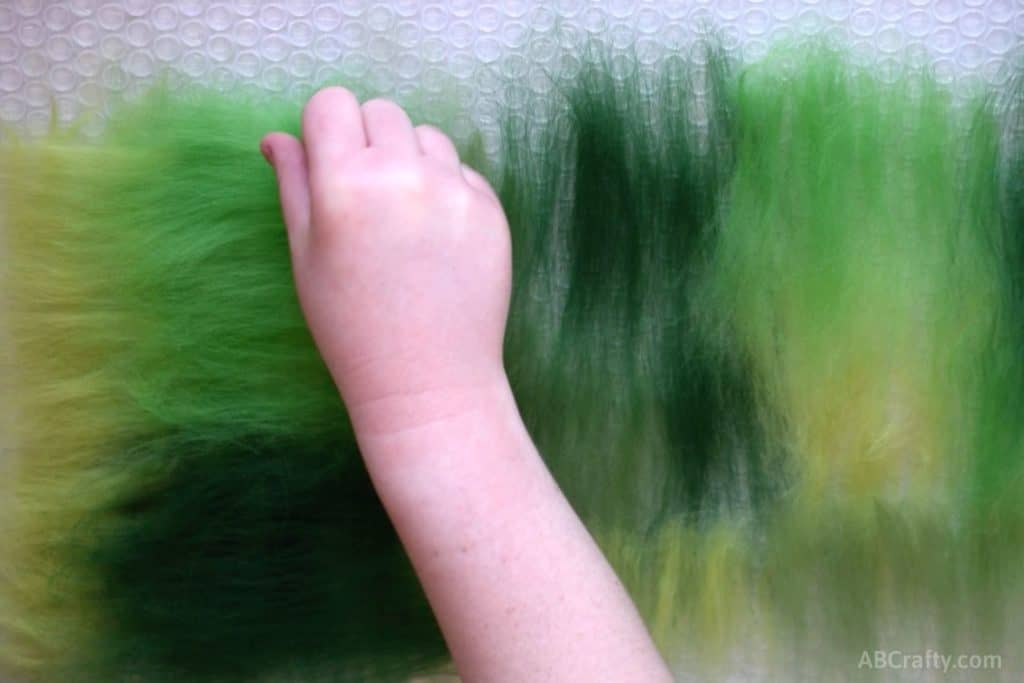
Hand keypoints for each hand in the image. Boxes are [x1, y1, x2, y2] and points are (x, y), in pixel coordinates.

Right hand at [261, 88, 511, 431]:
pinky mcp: (491, 209)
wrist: (428, 381)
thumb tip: (278, 137)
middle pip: (382, 112)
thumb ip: (293, 186)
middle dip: (367, 139)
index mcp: (345, 183)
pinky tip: (435, 237)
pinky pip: (462, 171)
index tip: (327, 160)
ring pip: (427, 136)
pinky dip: (446, 188)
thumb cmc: (351, 326)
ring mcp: (454, 189)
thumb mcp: (305, 256)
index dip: (325, 127)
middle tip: (365, 195)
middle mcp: (403, 174)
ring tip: (403, 218)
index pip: (332, 102)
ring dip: (411, 159)